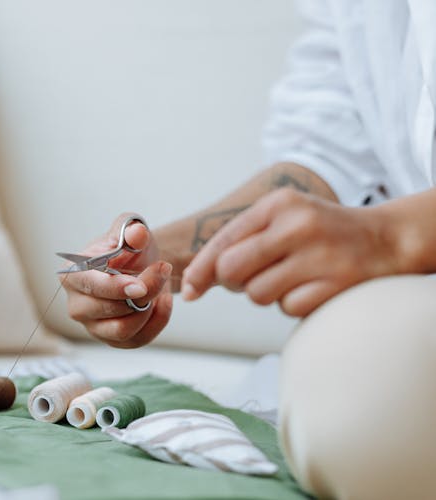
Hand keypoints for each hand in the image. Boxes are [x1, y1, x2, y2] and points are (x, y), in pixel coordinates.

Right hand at [60, 213, 172, 347]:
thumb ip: (131, 230)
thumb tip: (137, 234)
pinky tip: (163, 301)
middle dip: (142, 293)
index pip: (89, 286)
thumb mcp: (130, 230)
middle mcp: (77, 304)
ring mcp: (92, 326)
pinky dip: (157, 322)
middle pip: (108, 309)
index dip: (114, 287)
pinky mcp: (111, 340)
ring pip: (122, 330)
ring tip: (161, 286)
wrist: (140, 265)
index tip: (140, 286)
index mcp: (72, 274)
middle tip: (163, 270)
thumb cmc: (127, 248)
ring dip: (149, 309)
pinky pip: (137, 340)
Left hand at [181, 188, 398, 316]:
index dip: (200, 270)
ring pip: (257, 294)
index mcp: (279, 204)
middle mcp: (298, 225)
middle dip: (233, 282)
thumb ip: (240, 242)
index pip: (224, 241)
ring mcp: (320, 255)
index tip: (189, 291)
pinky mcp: (337, 284)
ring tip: (291, 276)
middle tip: (252, 277)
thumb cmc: (319, 232)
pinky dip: (293, 304)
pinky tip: (312, 286)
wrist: (387, 239)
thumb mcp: (282, 219)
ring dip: (266, 293)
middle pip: (232, 271)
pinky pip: (287, 308)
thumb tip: (191, 284)